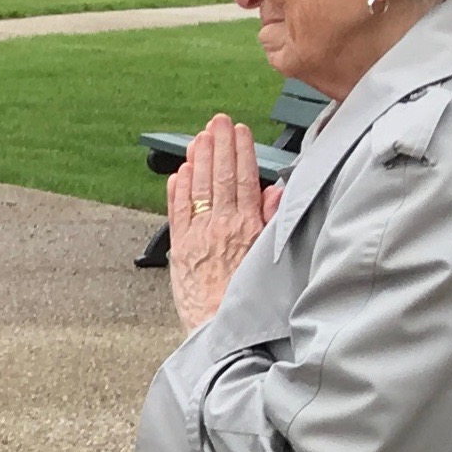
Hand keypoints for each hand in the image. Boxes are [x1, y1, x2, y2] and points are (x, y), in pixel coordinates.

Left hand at [163, 118, 275, 333]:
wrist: (220, 329)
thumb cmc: (246, 298)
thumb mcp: (270, 256)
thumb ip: (271, 220)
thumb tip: (275, 191)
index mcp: (245, 227)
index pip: (243, 179)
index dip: (240, 151)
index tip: (240, 131)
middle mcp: (219, 227)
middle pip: (218, 177)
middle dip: (218, 145)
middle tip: (217, 122)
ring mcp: (196, 236)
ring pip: (196, 189)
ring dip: (197, 160)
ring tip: (199, 138)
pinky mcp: (179, 249)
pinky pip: (177, 212)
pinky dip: (176, 190)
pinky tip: (178, 174)